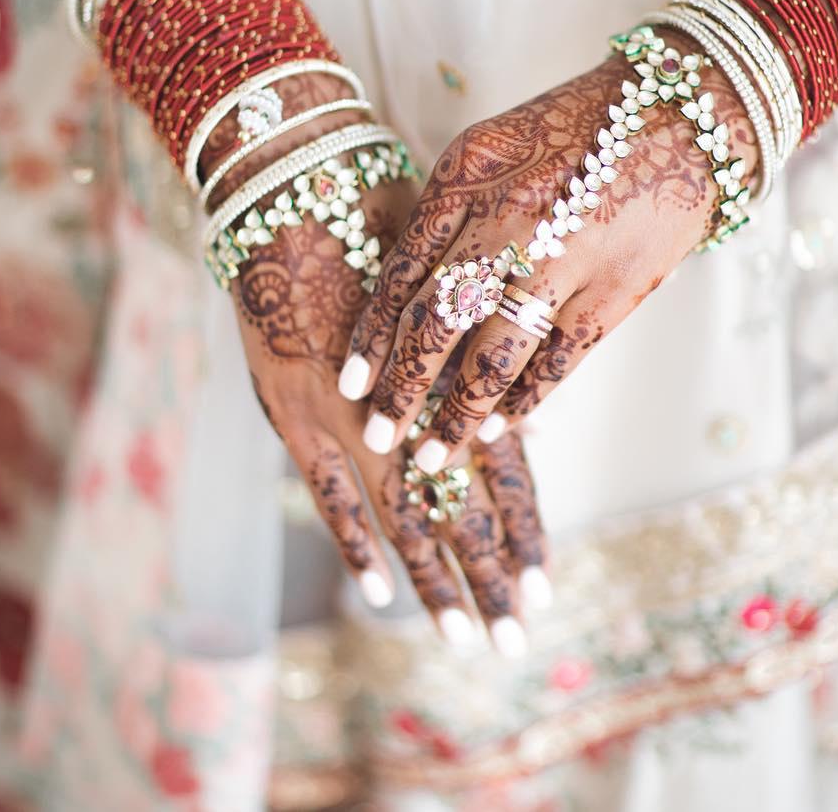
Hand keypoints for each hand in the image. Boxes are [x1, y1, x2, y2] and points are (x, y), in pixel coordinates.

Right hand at [231, 177, 548, 649]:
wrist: (296, 196)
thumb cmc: (382, 224)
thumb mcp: (445, 287)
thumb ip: (479, 366)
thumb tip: (530, 428)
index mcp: (452, 373)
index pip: (501, 474)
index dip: (522, 532)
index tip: (543, 587)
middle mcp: (408, 404)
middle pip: (458, 511)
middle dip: (488, 577)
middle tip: (514, 640)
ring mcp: (347, 417)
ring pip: (401, 518)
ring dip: (433, 580)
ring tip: (461, 637)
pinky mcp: (294, 415)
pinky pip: (326, 496)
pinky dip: (354, 544)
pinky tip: (379, 593)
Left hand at [343, 40, 756, 472]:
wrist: (678, 116)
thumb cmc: (576, 128)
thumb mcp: (492, 147)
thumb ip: (448, 212)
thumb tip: (410, 290)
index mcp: (463, 181)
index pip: (400, 277)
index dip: (372, 338)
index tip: (350, 385)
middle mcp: (504, 223)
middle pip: (435, 326)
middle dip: (401, 392)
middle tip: (378, 439)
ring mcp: (561, 261)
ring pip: (493, 359)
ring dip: (459, 416)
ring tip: (434, 455)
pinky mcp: (614, 291)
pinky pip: (557, 362)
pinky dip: (525, 401)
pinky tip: (500, 427)